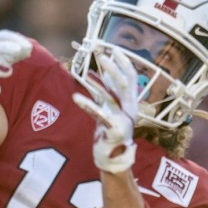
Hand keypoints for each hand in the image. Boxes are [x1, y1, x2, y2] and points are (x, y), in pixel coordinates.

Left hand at [72, 49, 140, 172]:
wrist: (114, 158)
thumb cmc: (111, 131)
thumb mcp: (112, 108)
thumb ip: (109, 92)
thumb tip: (106, 72)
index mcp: (131, 103)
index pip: (131, 78)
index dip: (124, 63)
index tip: (115, 49)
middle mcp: (129, 109)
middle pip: (124, 84)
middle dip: (113, 69)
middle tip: (102, 56)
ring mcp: (122, 120)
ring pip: (110, 98)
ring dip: (98, 85)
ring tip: (85, 74)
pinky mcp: (112, 130)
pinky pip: (98, 114)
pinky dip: (87, 105)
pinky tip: (76, 97)